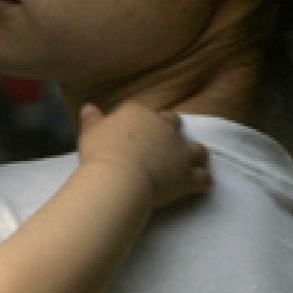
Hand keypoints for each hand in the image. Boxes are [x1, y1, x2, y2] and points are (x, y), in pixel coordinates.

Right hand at [77, 102, 210, 209]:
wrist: (119, 180)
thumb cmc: (100, 155)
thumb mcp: (89, 133)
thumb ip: (92, 119)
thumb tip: (89, 106)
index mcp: (138, 114)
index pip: (142, 111)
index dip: (139, 122)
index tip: (132, 132)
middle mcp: (164, 127)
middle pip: (174, 122)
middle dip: (171, 130)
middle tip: (161, 144)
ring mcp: (180, 151)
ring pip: (197, 149)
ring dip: (193, 155)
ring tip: (187, 163)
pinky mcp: (188, 175)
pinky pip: (203, 177)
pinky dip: (200, 181)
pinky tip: (197, 186)